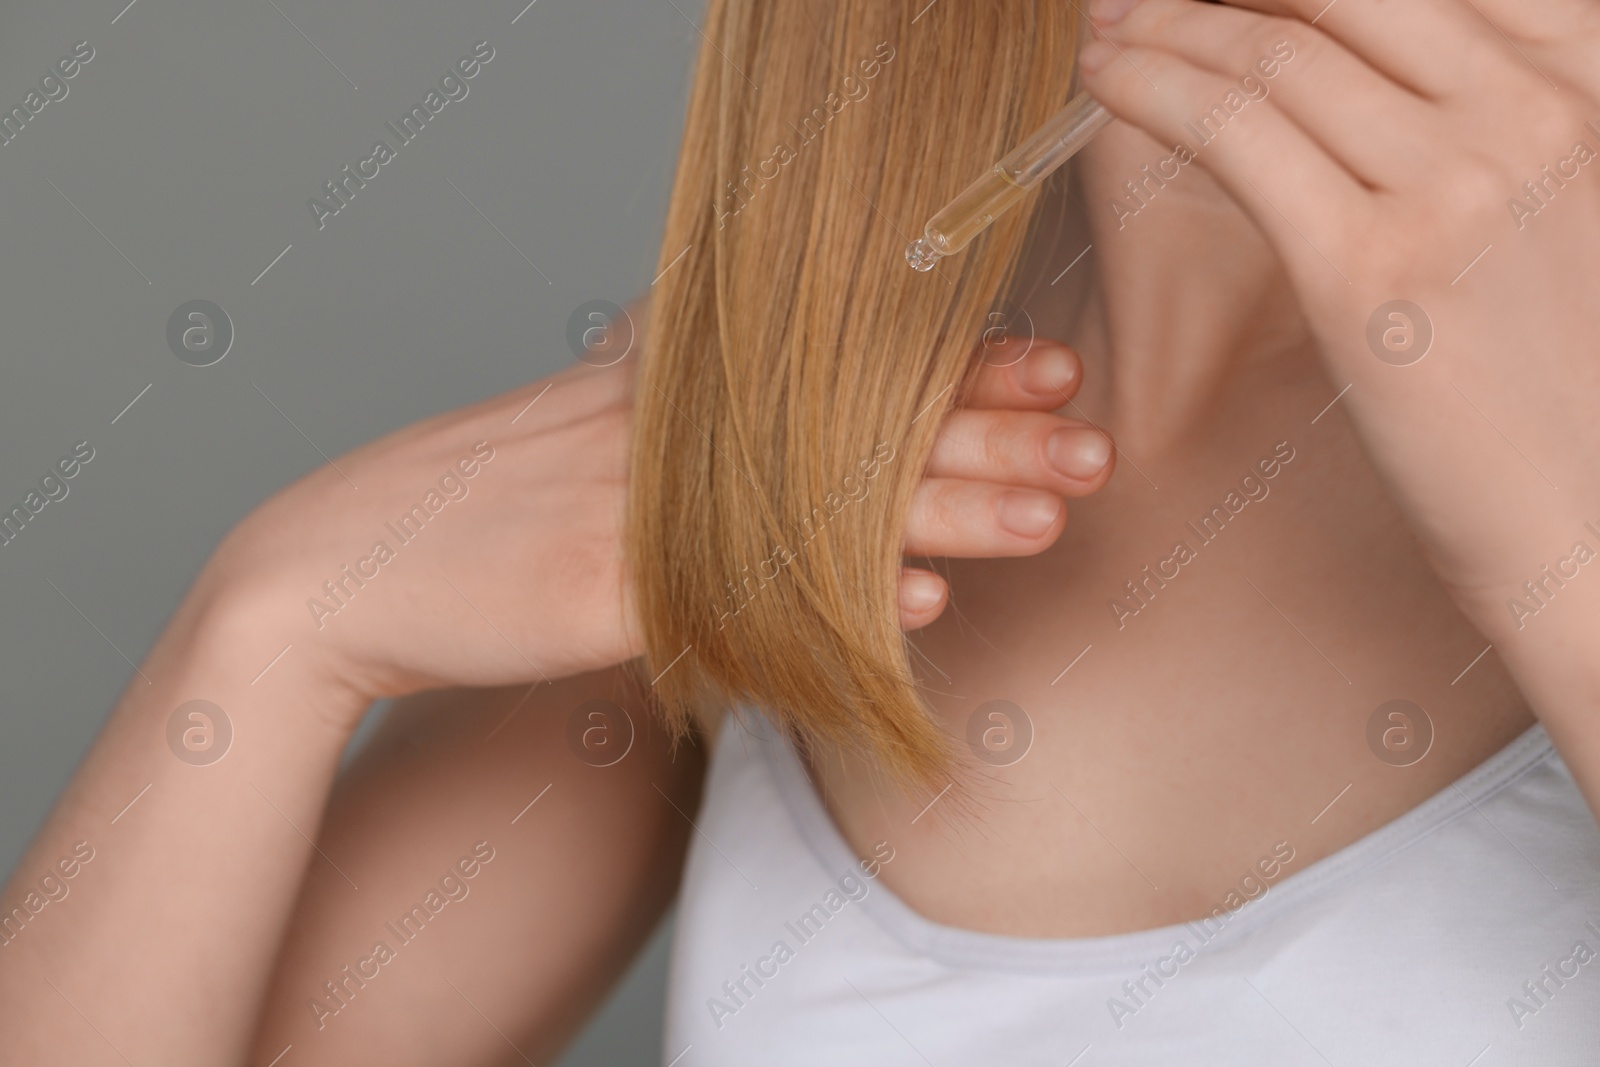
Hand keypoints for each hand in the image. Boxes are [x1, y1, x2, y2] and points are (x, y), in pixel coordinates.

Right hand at [204, 336, 1112, 720]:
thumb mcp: (583, 435)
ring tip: (1050, 520)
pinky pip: (744, 599)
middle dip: (987, 439)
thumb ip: (680, 428)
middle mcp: (668, 438)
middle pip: (852, 432)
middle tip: (1095, 447)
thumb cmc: (474, 510)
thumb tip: (779, 431)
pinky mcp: (604, 590)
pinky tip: (920, 607)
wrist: (342, 565)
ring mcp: (639, 510)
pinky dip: (837, 602)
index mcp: (674, 397)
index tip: (1052, 372)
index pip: (838, 371)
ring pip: (825, 509)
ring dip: (945, 511)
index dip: (953, 372)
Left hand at [1080, 0, 1599, 637]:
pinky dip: (1151, 90)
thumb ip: (1491, 113)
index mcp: (1589, 72)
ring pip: (1273, 52)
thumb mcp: (1561, 200)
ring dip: (1163, 28)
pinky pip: (1235, 134)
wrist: (1591, 521)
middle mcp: (1535, 104)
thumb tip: (1359, 71)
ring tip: (1103, 28)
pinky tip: (1104, 80)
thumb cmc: (1559, 375)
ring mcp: (1457, 182)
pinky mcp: (1370, 266)